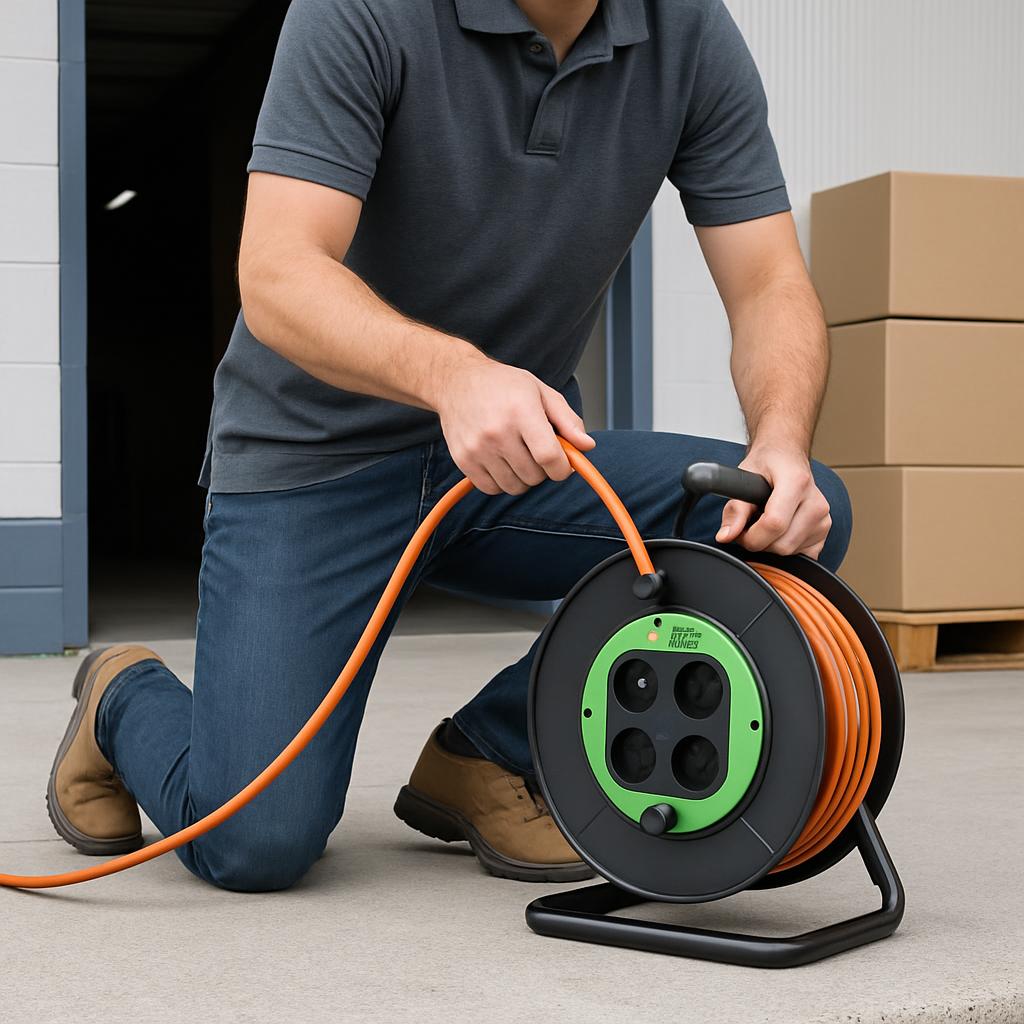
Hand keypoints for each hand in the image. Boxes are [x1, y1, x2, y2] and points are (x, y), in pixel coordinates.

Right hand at [434, 353, 594, 494]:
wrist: (457, 380)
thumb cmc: (503, 385)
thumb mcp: (541, 392)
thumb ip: (568, 421)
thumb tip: (587, 446)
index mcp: (522, 411)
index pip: (549, 457)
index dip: (562, 468)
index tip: (563, 465)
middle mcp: (497, 432)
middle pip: (534, 476)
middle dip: (543, 470)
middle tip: (536, 452)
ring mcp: (478, 448)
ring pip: (514, 486)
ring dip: (522, 478)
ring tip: (518, 456)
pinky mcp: (463, 460)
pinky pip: (491, 489)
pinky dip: (501, 482)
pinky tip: (501, 462)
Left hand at [715, 443, 831, 558]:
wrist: (787, 457)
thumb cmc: (767, 465)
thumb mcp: (744, 478)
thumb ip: (734, 509)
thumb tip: (726, 536)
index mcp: (797, 482)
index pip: (774, 524)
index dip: (750, 536)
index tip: (740, 531)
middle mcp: (816, 502)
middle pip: (781, 544)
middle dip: (758, 542)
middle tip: (750, 524)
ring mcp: (824, 519)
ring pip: (789, 553)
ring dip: (770, 545)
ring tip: (765, 523)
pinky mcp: (825, 532)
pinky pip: (801, 555)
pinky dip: (785, 548)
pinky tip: (781, 531)